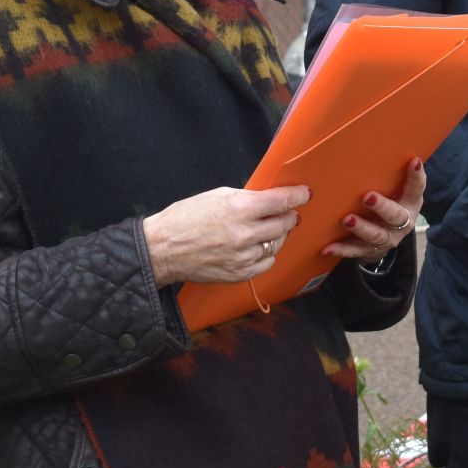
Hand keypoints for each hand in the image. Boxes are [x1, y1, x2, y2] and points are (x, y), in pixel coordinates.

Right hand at [143, 184, 310, 286]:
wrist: (162, 249)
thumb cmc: (186, 218)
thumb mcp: (217, 196)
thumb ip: (248, 198)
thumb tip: (271, 199)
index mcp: (239, 208)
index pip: (282, 201)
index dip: (298, 196)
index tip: (305, 194)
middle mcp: (245, 233)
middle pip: (285, 223)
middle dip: (288, 215)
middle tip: (285, 212)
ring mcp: (243, 256)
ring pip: (277, 244)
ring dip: (277, 235)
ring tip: (265, 229)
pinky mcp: (240, 273)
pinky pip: (267, 263)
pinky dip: (266, 254)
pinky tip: (255, 247)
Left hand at [324, 157, 425, 261]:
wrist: (388, 237)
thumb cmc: (391, 203)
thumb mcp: (398, 190)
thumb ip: (395, 174)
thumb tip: (387, 145)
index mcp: (410, 204)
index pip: (416, 188)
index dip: (416, 176)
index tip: (413, 162)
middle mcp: (402, 223)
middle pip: (395, 216)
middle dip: (382, 207)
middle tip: (367, 197)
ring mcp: (386, 238)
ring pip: (375, 235)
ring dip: (361, 227)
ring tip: (347, 219)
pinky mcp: (370, 251)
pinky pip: (355, 251)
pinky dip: (341, 250)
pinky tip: (327, 248)